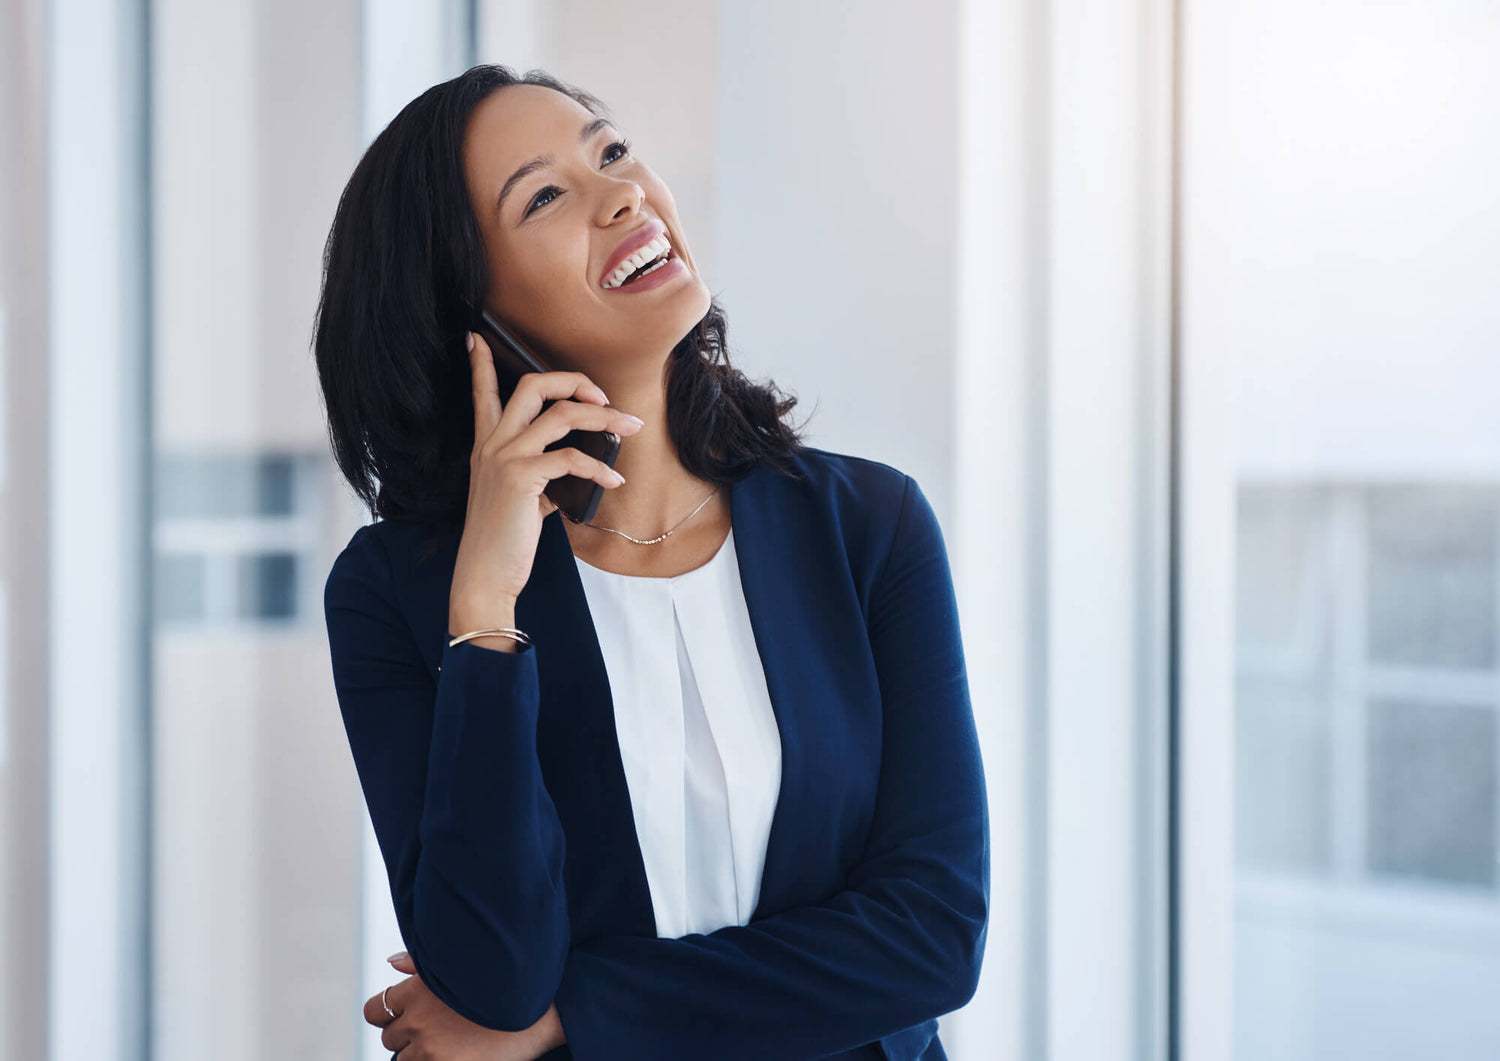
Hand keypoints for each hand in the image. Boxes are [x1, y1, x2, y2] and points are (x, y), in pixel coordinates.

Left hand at [366, 951, 566, 1059]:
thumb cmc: (501, 983)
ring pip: (404, 1059)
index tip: (405, 1014)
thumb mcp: (460, 965)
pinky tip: (457, 1051)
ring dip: (420, 1053)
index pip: (374, 1010)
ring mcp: (429, 1049)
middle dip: (408, 1034)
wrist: (540, 1011)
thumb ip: (419, 964)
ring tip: (451, 1041)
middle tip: (438, 1028)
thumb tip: (390, 964)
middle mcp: (418, 1019)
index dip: (387, 1013)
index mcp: (417, 989)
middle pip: (389, 1037)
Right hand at [450, 330, 643, 632]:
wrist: (484, 575)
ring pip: (561, 414)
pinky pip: (572, 458)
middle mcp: (493, 444)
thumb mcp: (519, 497)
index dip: (481, 364)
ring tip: (629, 428)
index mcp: (487, 445)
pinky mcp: (522, 478)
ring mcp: (506, 458)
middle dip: (573, 380)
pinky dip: (600, 466)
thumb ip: (541, 474)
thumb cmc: (504, 539)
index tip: (478, 339)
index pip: (483, 394)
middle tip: (603, 396)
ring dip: (603, 418)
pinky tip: (615, 478)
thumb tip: (577, 466)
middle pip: (533, 385)